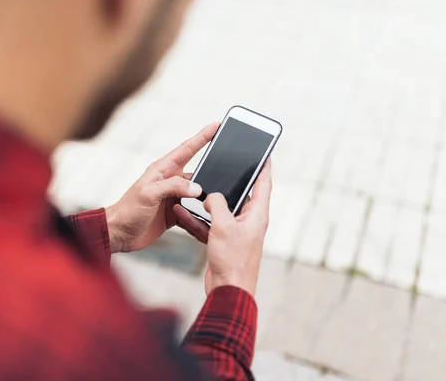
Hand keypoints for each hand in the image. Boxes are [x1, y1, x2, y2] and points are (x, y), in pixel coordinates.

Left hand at [105, 123, 217, 252]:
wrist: (119, 234)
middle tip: (230, 168)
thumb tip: (197, 187)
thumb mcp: (149, 194)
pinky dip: (199, 214)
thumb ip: (173, 187)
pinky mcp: (174, 213)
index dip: (202, 137)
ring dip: (206, 198)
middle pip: (197, 172)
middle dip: (212, 170)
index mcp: (162, 170)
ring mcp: (173, 197)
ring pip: (197, 194)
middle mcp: (169, 181)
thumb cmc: (128, 210)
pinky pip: (193, 211)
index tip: (216, 126)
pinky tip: (206, 218)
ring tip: (218, 201)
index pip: (187, 149)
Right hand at [203, 160, 271, 295]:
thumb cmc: (233, 260)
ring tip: (191, 190)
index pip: (263, 184)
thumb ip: (217, 204)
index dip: (264, 167)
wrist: (228, 291)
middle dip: (227, 182)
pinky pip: (208, 225)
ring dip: (205, 203)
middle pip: (239, 195)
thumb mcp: (224, 225)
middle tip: (220, 166)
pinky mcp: (223, 242)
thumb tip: (210, 197)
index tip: (265, 153)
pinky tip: (181, 213)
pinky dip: (196, 220)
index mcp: (257, 214)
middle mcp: (249, 221)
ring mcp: (235, 232)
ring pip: (219, 210)